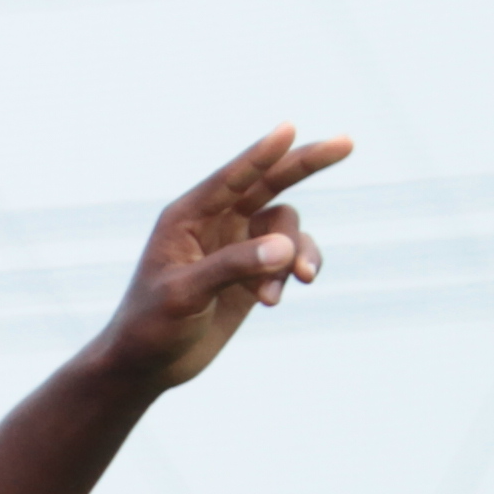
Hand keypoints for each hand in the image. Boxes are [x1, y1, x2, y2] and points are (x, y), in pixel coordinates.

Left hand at [98, 126, 346, 393]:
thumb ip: (233, 266)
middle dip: (306, 164)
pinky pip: (291, 257)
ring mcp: (237, 246)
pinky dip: (295, 271)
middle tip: (347, 143)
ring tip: (292, 285)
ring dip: (297, 252)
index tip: (289, 127)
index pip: (231, 178)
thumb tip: (287, 248)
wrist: (146, 366)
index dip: (262, 154)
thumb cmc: (150, 326)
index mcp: (186, 218)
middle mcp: (214, 224)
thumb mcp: (185, 295)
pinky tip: (275, 299)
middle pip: (270, 183)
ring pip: (286, 228)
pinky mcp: (254, 272)